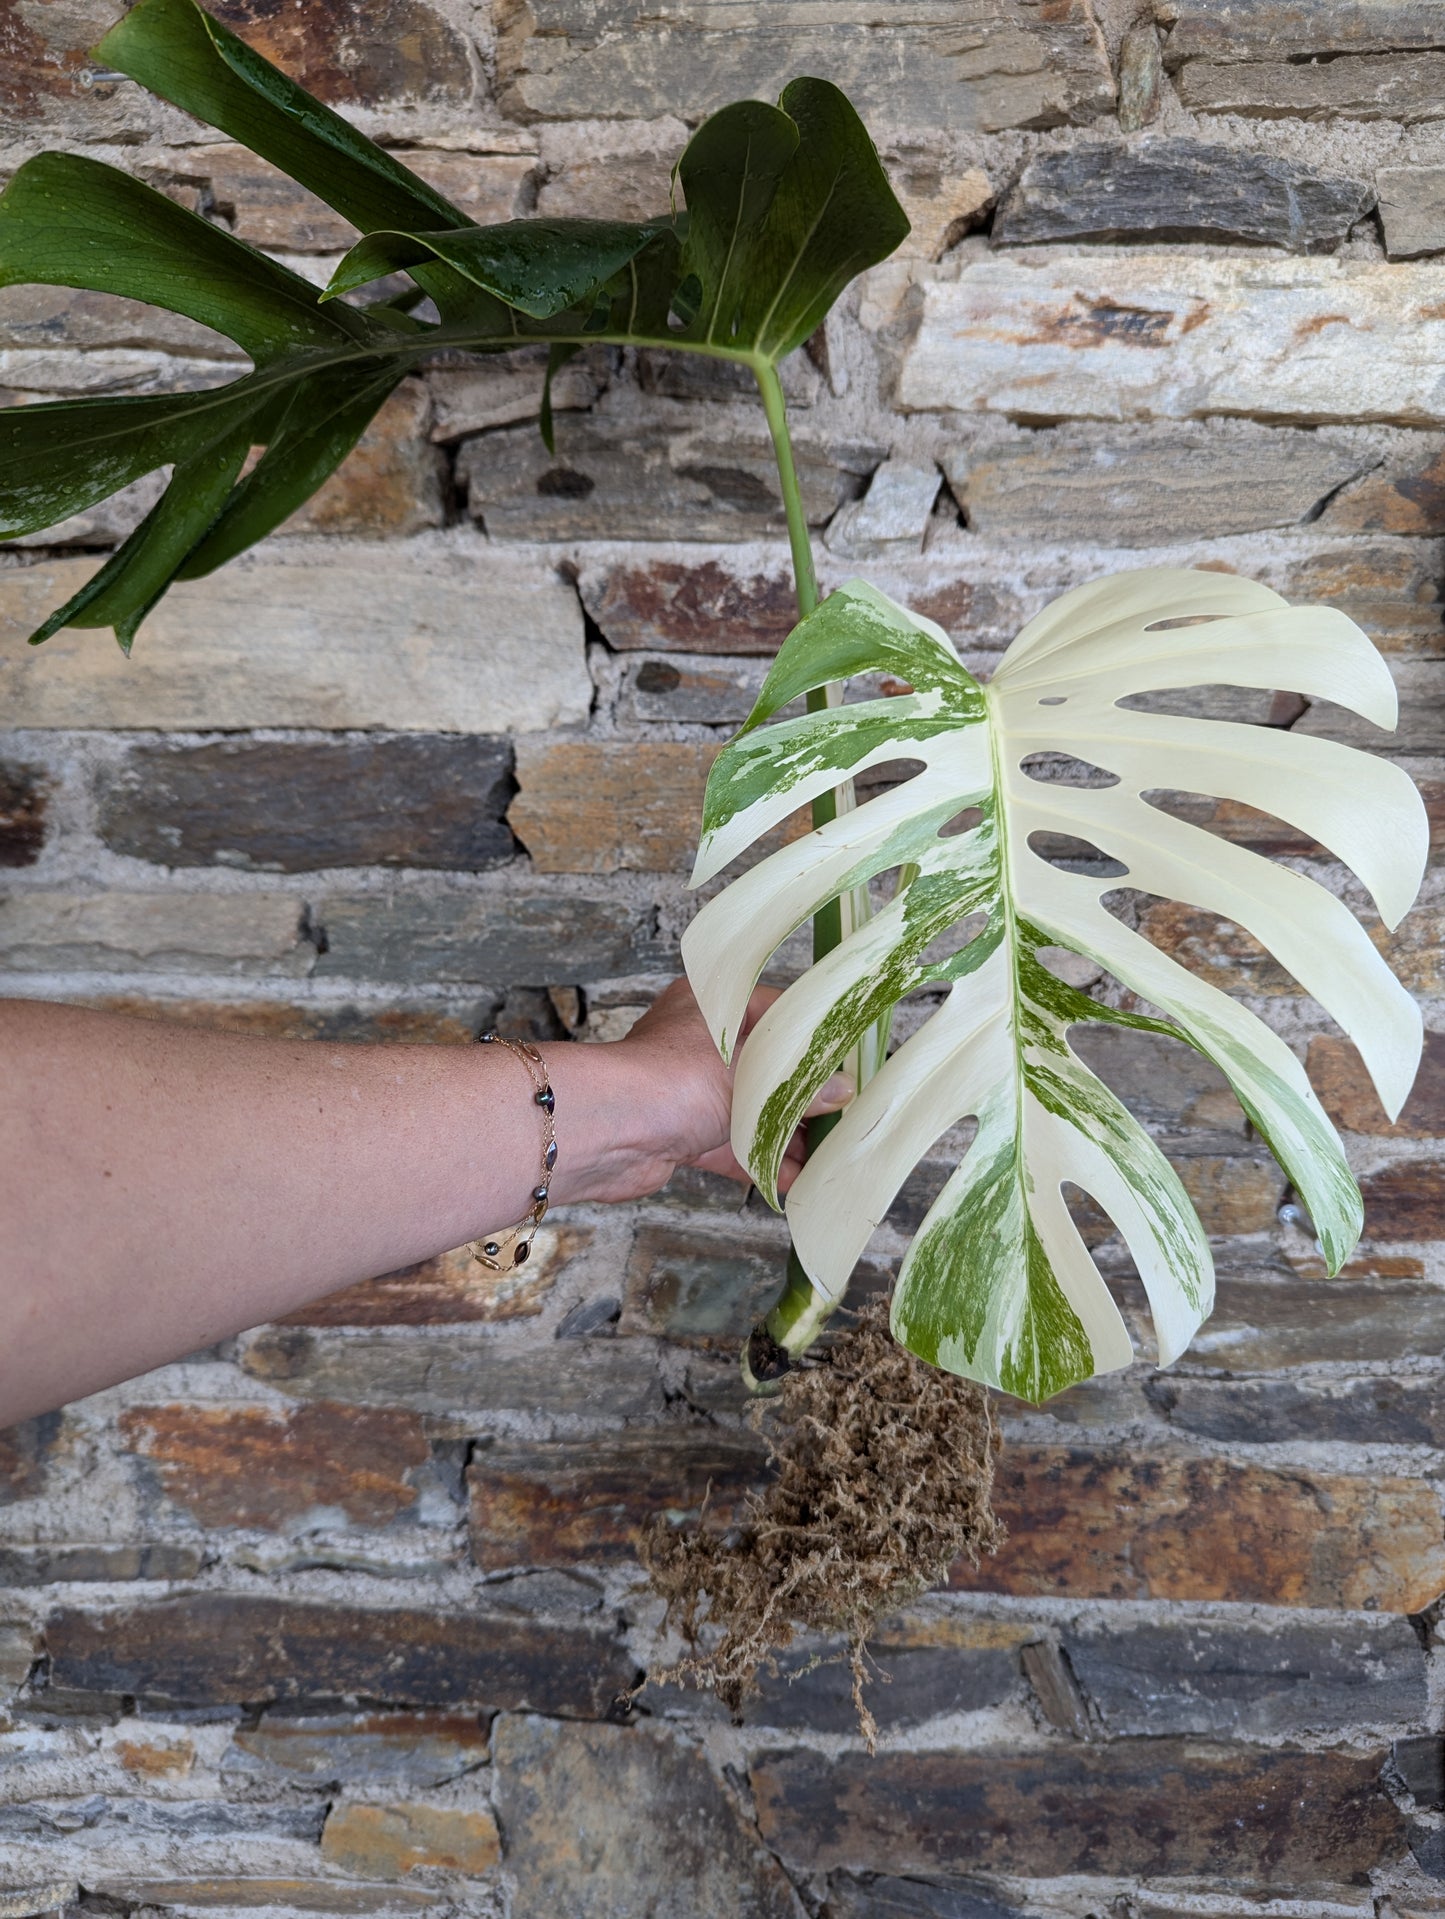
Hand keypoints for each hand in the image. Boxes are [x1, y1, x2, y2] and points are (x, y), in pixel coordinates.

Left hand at [548, 977, 853, 1206]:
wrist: (608, 1131)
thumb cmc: (674, 1080)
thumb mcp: (752, 1077)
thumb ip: (801, 1086)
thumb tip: (842, 1092)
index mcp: (714, 1005)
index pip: (778, 1012)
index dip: (817, 1038)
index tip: (852, 1060)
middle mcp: (701, 1043)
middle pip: (766, 1067)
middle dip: (807, 1096)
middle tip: (847, 1113)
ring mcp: (690, 1090)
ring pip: (751, 1110)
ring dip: (788, 1134)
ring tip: (831, 1152)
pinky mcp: (681, 1133)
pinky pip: (732, 1146)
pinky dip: (762, 1162)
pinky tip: (797, 1179)